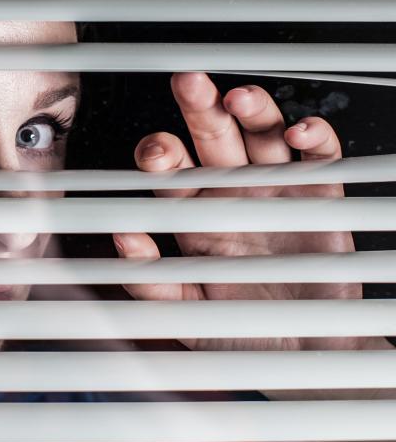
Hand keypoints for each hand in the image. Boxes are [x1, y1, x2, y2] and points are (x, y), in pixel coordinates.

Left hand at [112, 72, 372, 351]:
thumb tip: (120, 238)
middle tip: (188, 83)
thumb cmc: (238, 330)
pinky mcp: (320, 199)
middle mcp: (231, 191)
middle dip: (199, 109)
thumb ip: (150, 279)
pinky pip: (319, 159)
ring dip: (253, 112)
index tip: (157, 153)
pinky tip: (299, 131)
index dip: (161, 155)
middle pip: (213, 138)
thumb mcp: (185, 312)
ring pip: (263, 136)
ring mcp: (276, 190)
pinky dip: (313, 139)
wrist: (301, 357)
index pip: (171, 170)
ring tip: (239, 97)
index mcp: (193, 212)